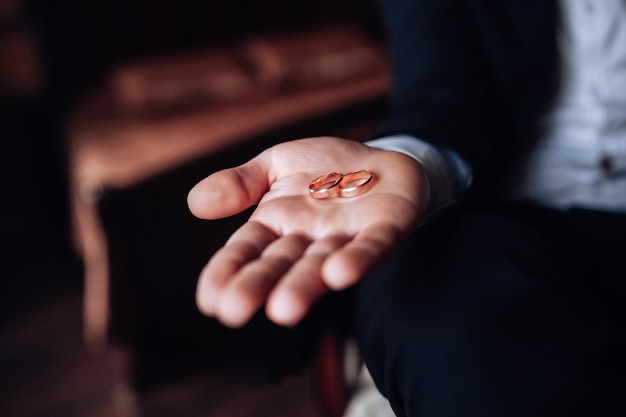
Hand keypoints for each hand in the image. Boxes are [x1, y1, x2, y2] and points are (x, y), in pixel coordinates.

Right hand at [188, 136, 428, 327]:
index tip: (209, 300)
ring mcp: (346, 236)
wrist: (381, 158)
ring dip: (304, 285)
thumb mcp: (276, 163)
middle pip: (280, 264)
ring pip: (321, 263)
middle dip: (258, 286)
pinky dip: (357, 261)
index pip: (246, 250)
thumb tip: (195, 202)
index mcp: (277, 224)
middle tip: (234, 311)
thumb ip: (240, 182)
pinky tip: (338, 275)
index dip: (227, 272)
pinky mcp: (385, 229)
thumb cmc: (325, 167)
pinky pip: (371, 247)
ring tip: (284, 309)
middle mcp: (308, 238)